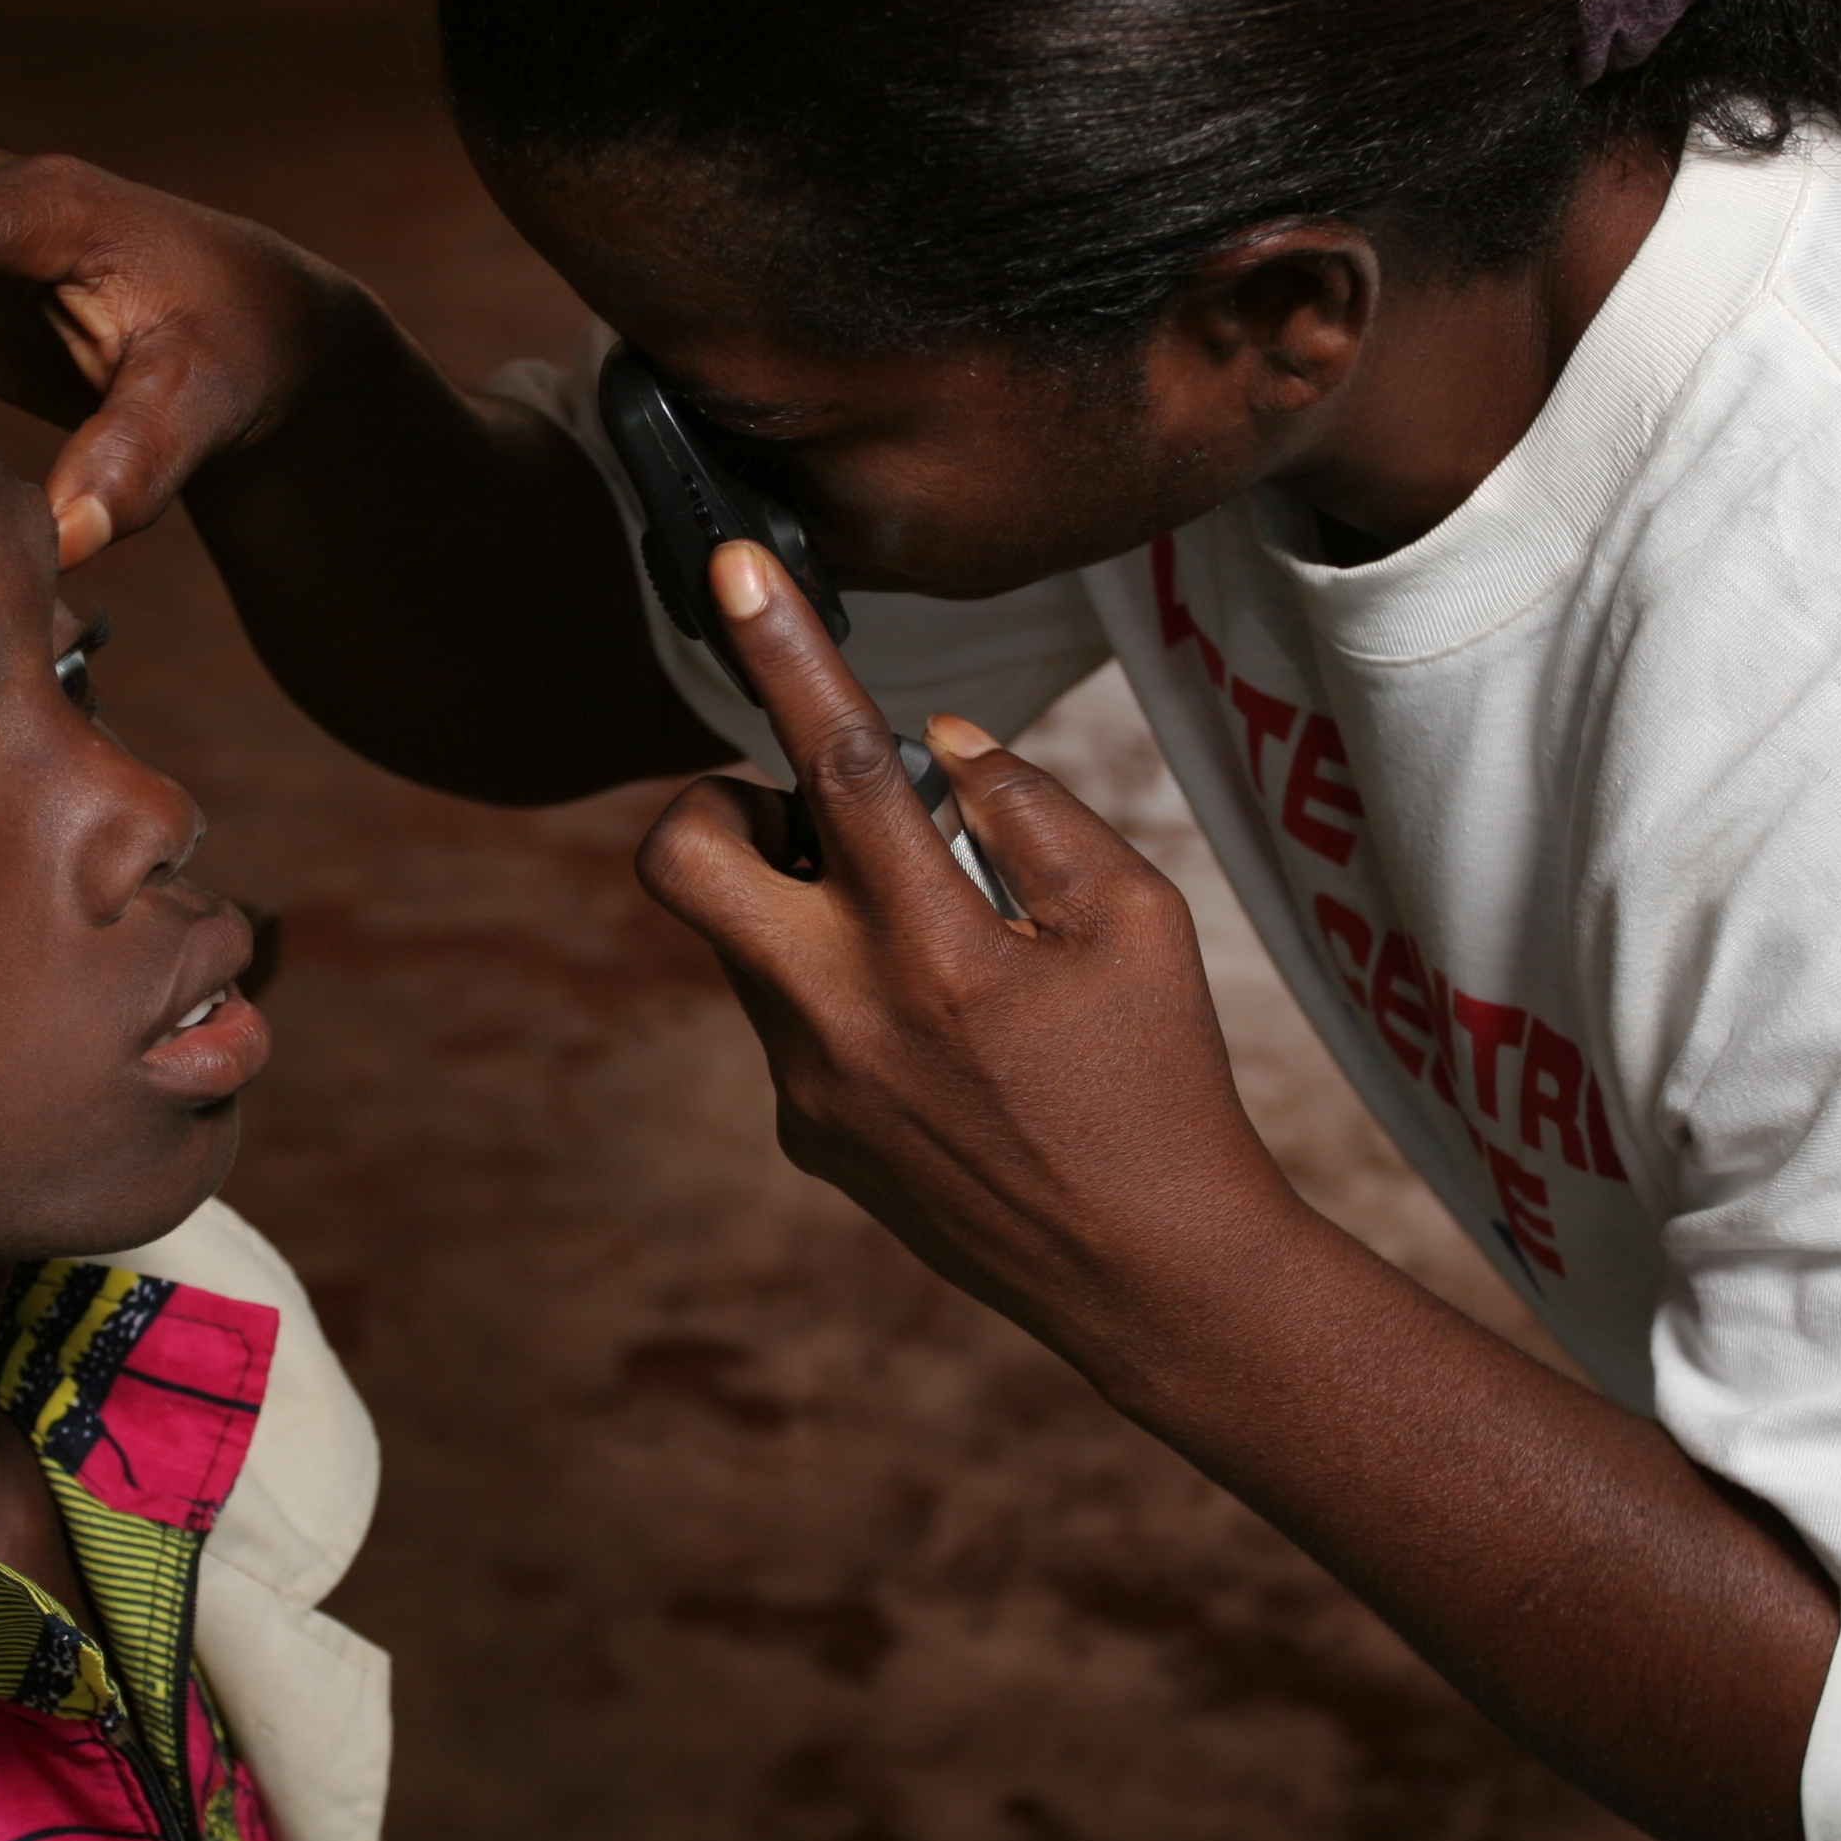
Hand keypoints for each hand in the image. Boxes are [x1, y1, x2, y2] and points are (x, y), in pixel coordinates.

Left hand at [634, 542, 1301, 1365]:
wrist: (1147, 1275)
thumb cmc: (1159, 1081)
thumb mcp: (1139, 920)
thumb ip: (1031, 811)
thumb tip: (937, 742)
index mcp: (933, 948)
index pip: (835, 762)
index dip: (782, 648)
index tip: (732, 565)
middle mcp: (839, 1015)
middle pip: (681, 857)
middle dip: (718, 801)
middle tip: (811, 818)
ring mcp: (806, 1083)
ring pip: (740, 936)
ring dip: (803, 900)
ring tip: (926, 935)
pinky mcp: (804, 1134)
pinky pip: (785, 1017)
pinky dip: (837, 986)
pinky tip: (937, 1034)